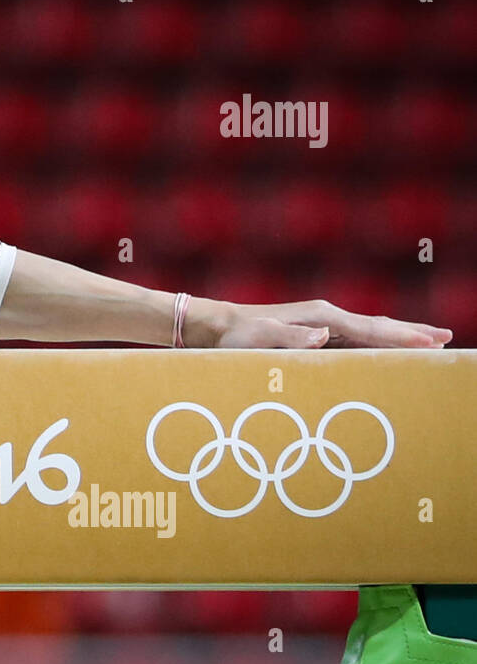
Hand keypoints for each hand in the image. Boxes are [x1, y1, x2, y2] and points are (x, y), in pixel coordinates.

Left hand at [199, 298, 452, 348]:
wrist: (217, 326)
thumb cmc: (236, 336)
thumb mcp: (260, 338)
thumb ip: (290, 338)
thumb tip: (323, 336)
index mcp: (320, 317)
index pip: (370, 329)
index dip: (401, 337)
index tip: (430, 343)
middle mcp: (325, 316)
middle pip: (378, 325)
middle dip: (412, 332)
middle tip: (446, 339)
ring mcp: (321, 323)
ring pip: (370, 330)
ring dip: (400, 335)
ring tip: (430, 341)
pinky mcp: (314, 332)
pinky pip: (355, 337)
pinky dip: (378, 341)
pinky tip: (387, 347)